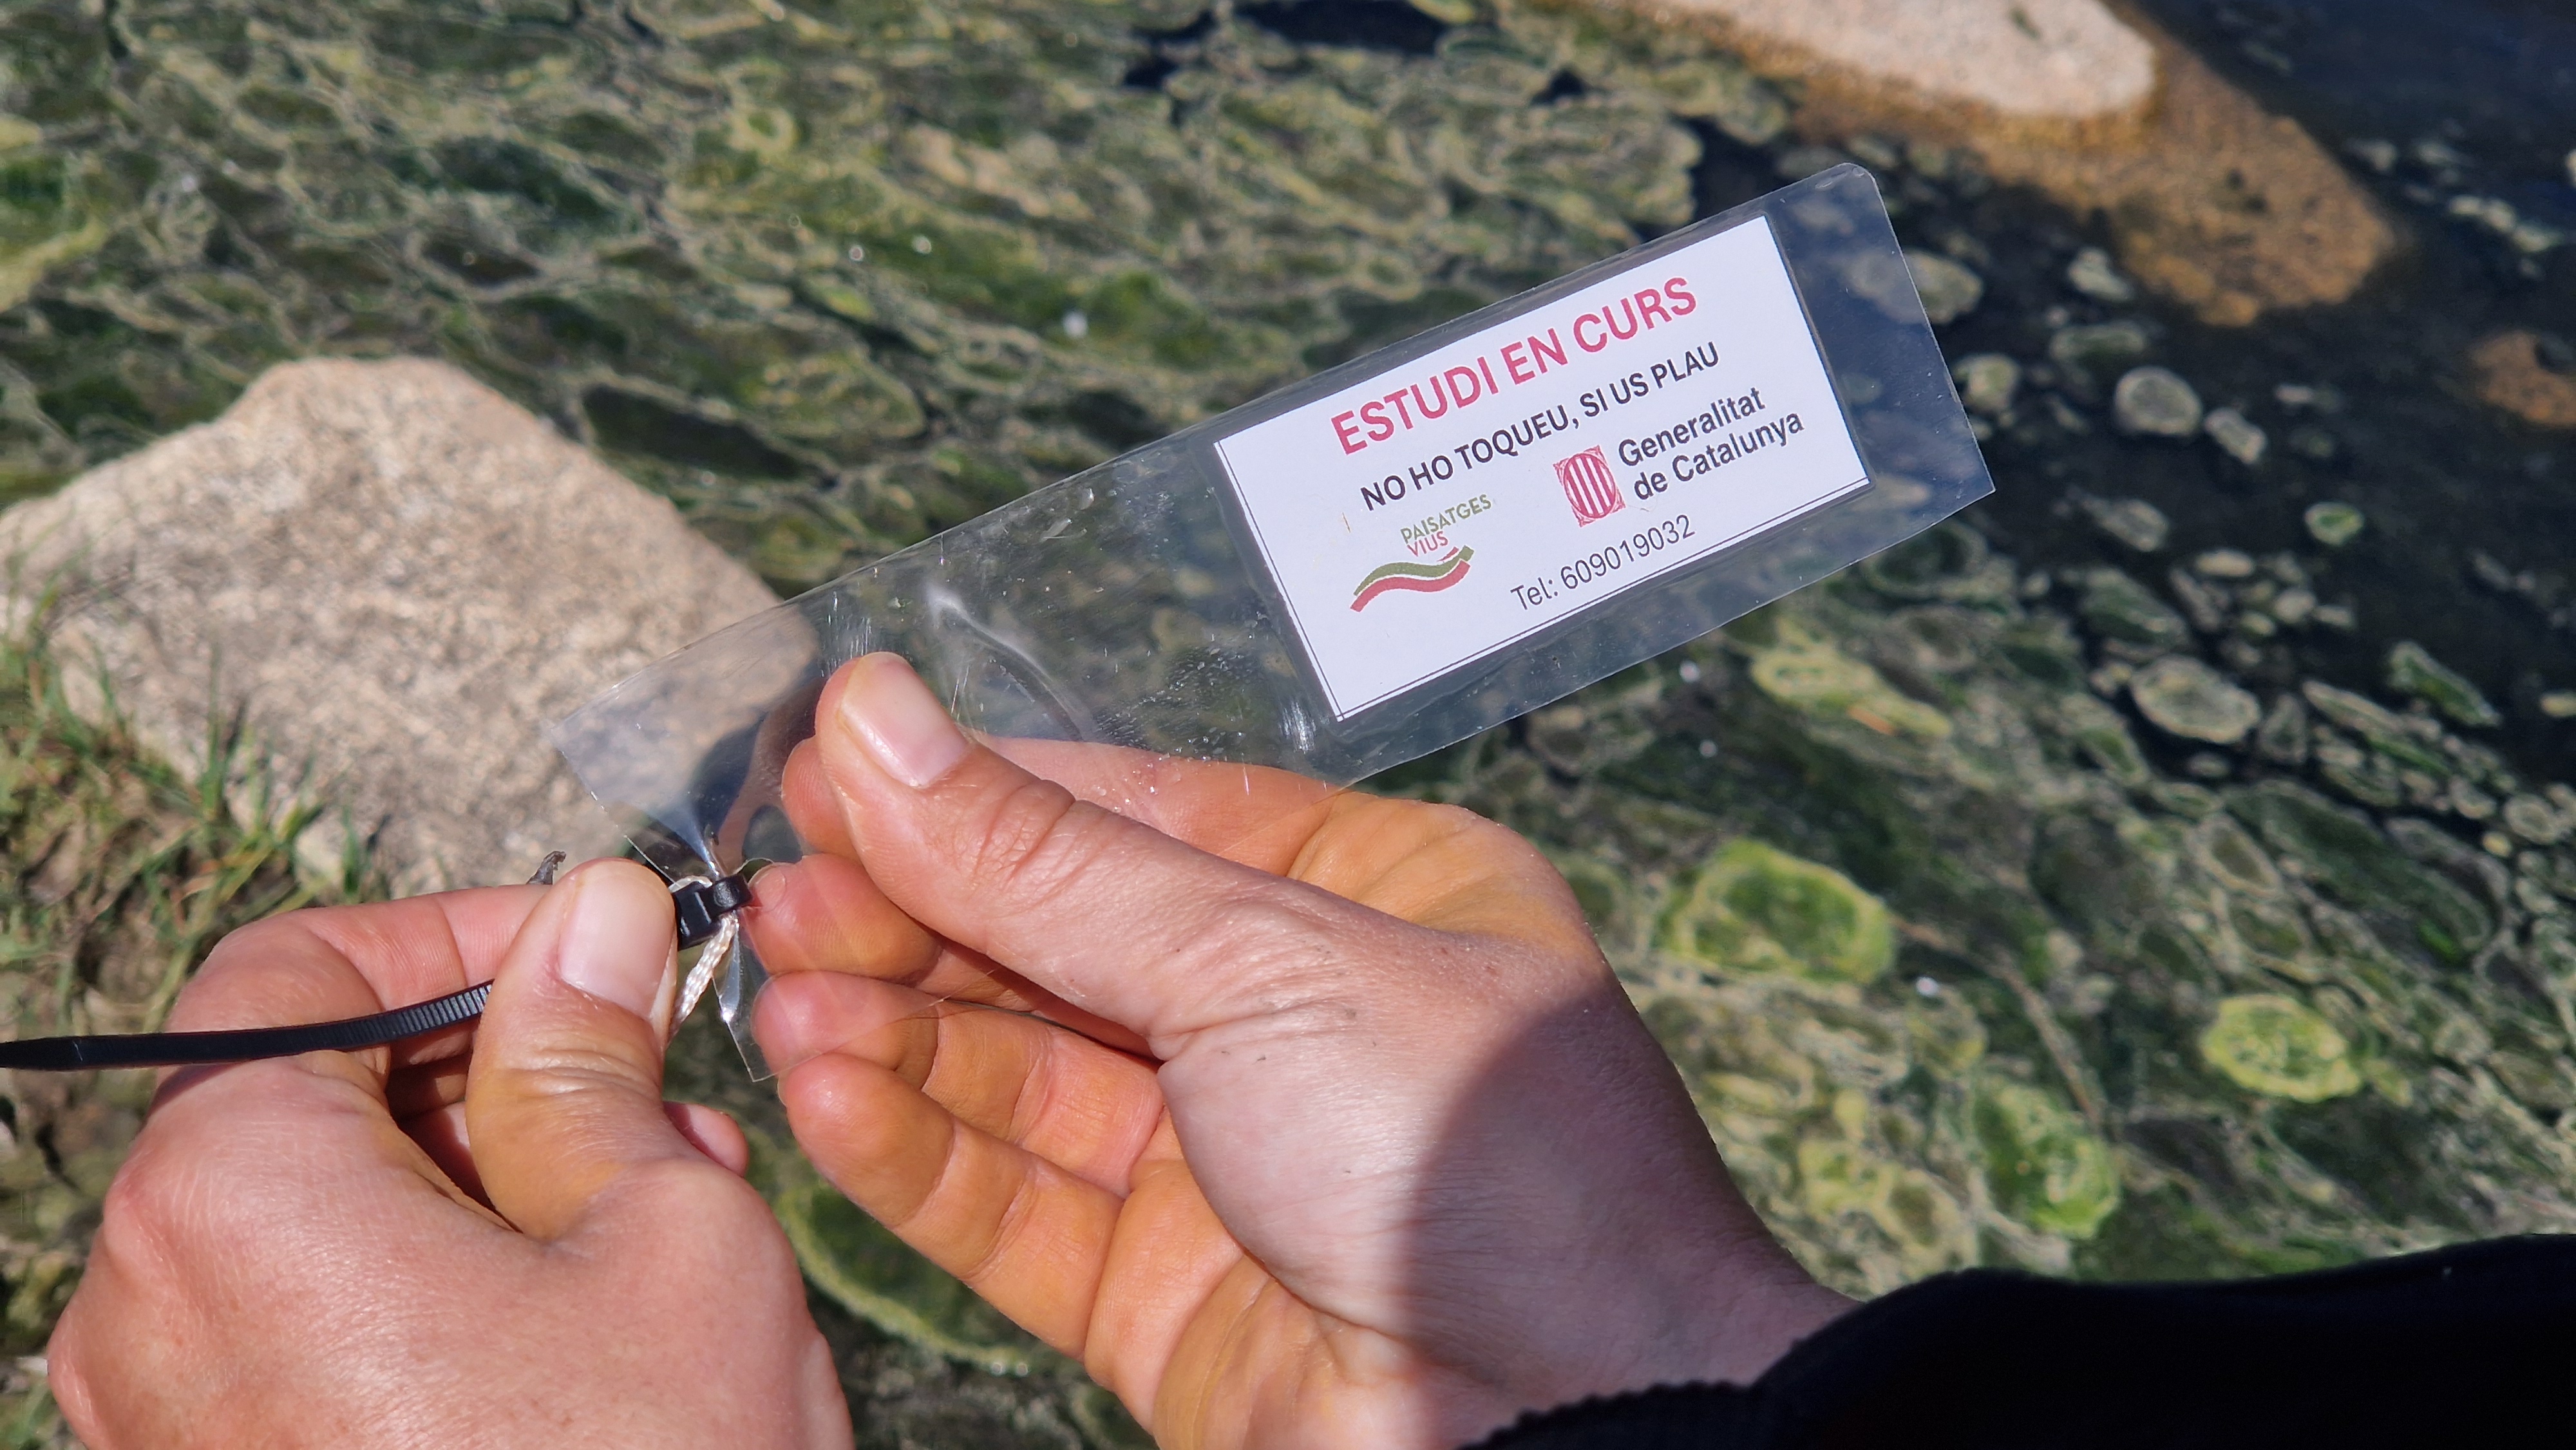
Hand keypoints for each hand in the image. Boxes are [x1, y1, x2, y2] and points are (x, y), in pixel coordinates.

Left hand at [48, 860, 850, 1448]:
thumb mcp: (662, 1229)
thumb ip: (597, 1054)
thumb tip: (592, 915)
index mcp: (226, 1196)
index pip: (299, 968)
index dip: (465, 935)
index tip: (595, 948)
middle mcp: (143, 1306)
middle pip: (309, 1098)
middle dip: (499, 1075)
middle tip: (663, 1103)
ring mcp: (167, 1424)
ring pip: (325, 1222)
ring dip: (492, 1187)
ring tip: (660, 1225)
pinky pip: (315, 1337)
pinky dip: (442, 1295)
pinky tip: (591, 1332)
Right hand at [748, 656, 1848, 1449]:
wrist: (1570, 1423)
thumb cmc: (1481, 1152)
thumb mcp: (1260, 956)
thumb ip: (1050, 860)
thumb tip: (874, 718)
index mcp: (1366, 898)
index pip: (1134, 815)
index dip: (976, 795)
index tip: (825, 774)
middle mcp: (1295, 1020)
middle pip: (1061, 946)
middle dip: (917, 920)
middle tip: (778, 897)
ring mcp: (1227, 1164)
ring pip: (1021, 1079)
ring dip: (895, 1035)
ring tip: (783, 1000)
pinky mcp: (1166, 1296)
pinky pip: (1015, 1207)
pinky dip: (917, 1152)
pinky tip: (827, 1096)